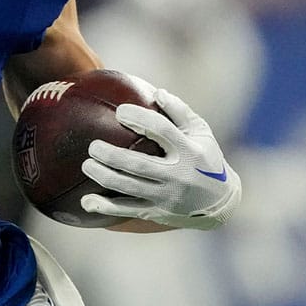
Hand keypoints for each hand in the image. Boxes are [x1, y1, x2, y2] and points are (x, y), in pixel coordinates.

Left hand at [80, 88, 240, 229]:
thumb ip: (180, 112)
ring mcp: (167, 196)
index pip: (162, 131)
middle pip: (139, 165)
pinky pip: (127, 210)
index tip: (120, 111)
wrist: (219, 203)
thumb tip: (157, 93)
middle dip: (112, 155)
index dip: (140, 119)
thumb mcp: (201, 133)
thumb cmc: (205, 159)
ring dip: (104, 176)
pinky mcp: (156, 211)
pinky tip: (86, 202)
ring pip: (130, 188)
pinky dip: (105, 207)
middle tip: (93, 145)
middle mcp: (178, 176)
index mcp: (189, 152)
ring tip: (87, 164)